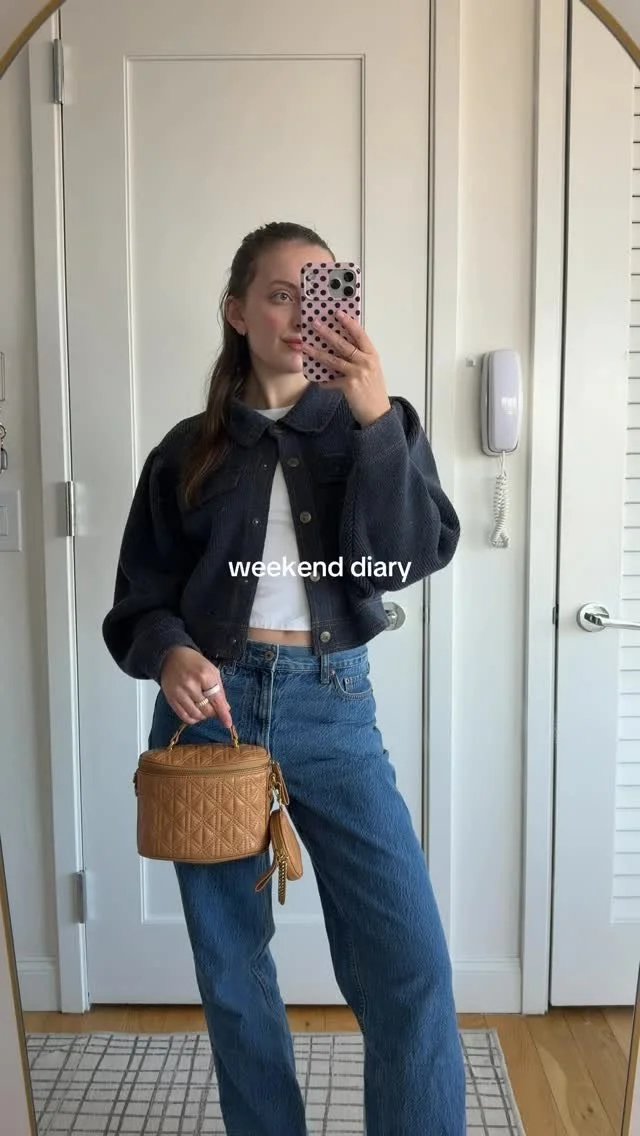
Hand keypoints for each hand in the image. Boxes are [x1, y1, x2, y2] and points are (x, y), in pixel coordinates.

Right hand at [160, 646, 232, 729]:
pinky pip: (184, 716)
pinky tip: (196, 713)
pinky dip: (192, 718)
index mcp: (204, 676)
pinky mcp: (171, 699)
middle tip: (214, 708)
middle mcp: (191, 685)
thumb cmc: (194, 663)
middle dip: (213, 712)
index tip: (228, 723)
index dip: (223, 713)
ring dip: (203, 716)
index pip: (216, 700)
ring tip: (205, 709)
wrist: (171, 657)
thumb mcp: (212, 671)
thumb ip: (219, 689)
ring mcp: (179, 693)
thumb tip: (225, 708)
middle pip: (207, 710)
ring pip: (195, 715)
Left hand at [302, 310, 391, 426]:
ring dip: (318, 353)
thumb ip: (361, 357)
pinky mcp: (350, 386)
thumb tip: (343, 346)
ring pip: (334, 360)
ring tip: (306, 346)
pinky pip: (332, 381)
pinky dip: (324, 381)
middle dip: (327, 333)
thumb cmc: (374, 391)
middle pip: (343, 344)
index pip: (360, 334)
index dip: (349, 322)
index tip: (338, 313)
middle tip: (315, 324)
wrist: (378, 413)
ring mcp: (358, 373)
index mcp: (372, 355)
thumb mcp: (372, 370)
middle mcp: (366, 362)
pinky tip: (318, 380)